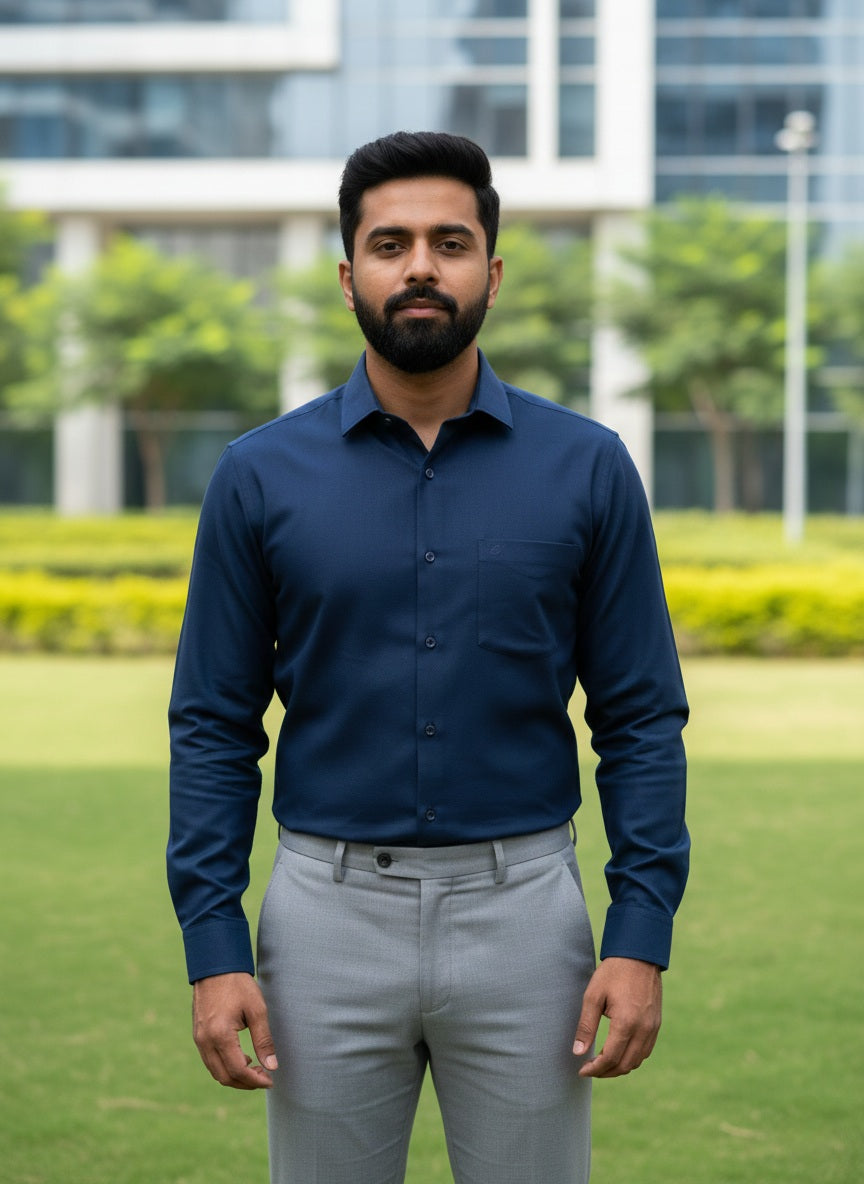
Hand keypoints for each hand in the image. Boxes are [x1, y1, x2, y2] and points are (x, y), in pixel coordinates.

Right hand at [192, 971, 277, 1089]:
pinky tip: (241, 1058)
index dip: (255, 1080)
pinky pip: (210, 1061)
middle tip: (264, 1077)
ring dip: (235, 1076)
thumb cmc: (238, 984)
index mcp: (220, 1035)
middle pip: (224, 1076)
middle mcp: (205, 1041)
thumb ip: (264, 1040)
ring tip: (255, 1069)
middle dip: (245, 1083)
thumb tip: (272, 1066)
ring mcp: (199, 1039)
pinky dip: (225, 1066)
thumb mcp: (257, 1009)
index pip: (237, 1070)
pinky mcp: (198, 1035)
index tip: (270, 1080)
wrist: (215, 966)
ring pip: (215, 1071)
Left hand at [572, 956, 661, 1077]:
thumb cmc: (613, 972)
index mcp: (626, 1023)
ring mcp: (653, 1028)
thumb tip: (577, 1052)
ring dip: (619, 1067)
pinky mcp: (656, 1024)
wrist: (639, 955)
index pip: (610, 1058)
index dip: (595, 1068)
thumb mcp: (593, 996)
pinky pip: (645, 1050)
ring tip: (602, 1063)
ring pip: (637, 1061)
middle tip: (590, 1069)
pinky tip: (618, 1052)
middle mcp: (643, 1029)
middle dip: (606, 1072)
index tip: (582, 1070)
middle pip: (625, 1065)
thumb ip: (586, 1026)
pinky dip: (631, 1058)